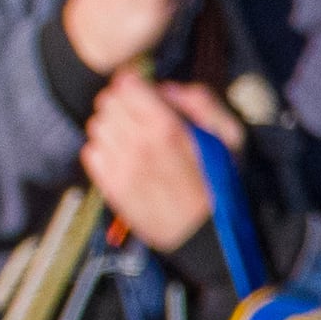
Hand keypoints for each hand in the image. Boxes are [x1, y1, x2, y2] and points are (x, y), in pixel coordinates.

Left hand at [84, 72, 242, 252]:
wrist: (207, 234)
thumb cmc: (220, 184)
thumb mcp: (229, 136)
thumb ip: (200, 102)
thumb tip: (167, 89)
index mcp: (166, 127)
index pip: (126, 86)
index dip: (134, 85)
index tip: (141, 91)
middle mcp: (138, 144)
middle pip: (107, 103)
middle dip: (123, 104)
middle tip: (139, 116)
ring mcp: (121, 167)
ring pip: (97, 126)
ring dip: (112, 127)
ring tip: (133, 138)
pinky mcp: (111, 188)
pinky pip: (91, 153)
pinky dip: (104, 151)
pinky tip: (124, 158)